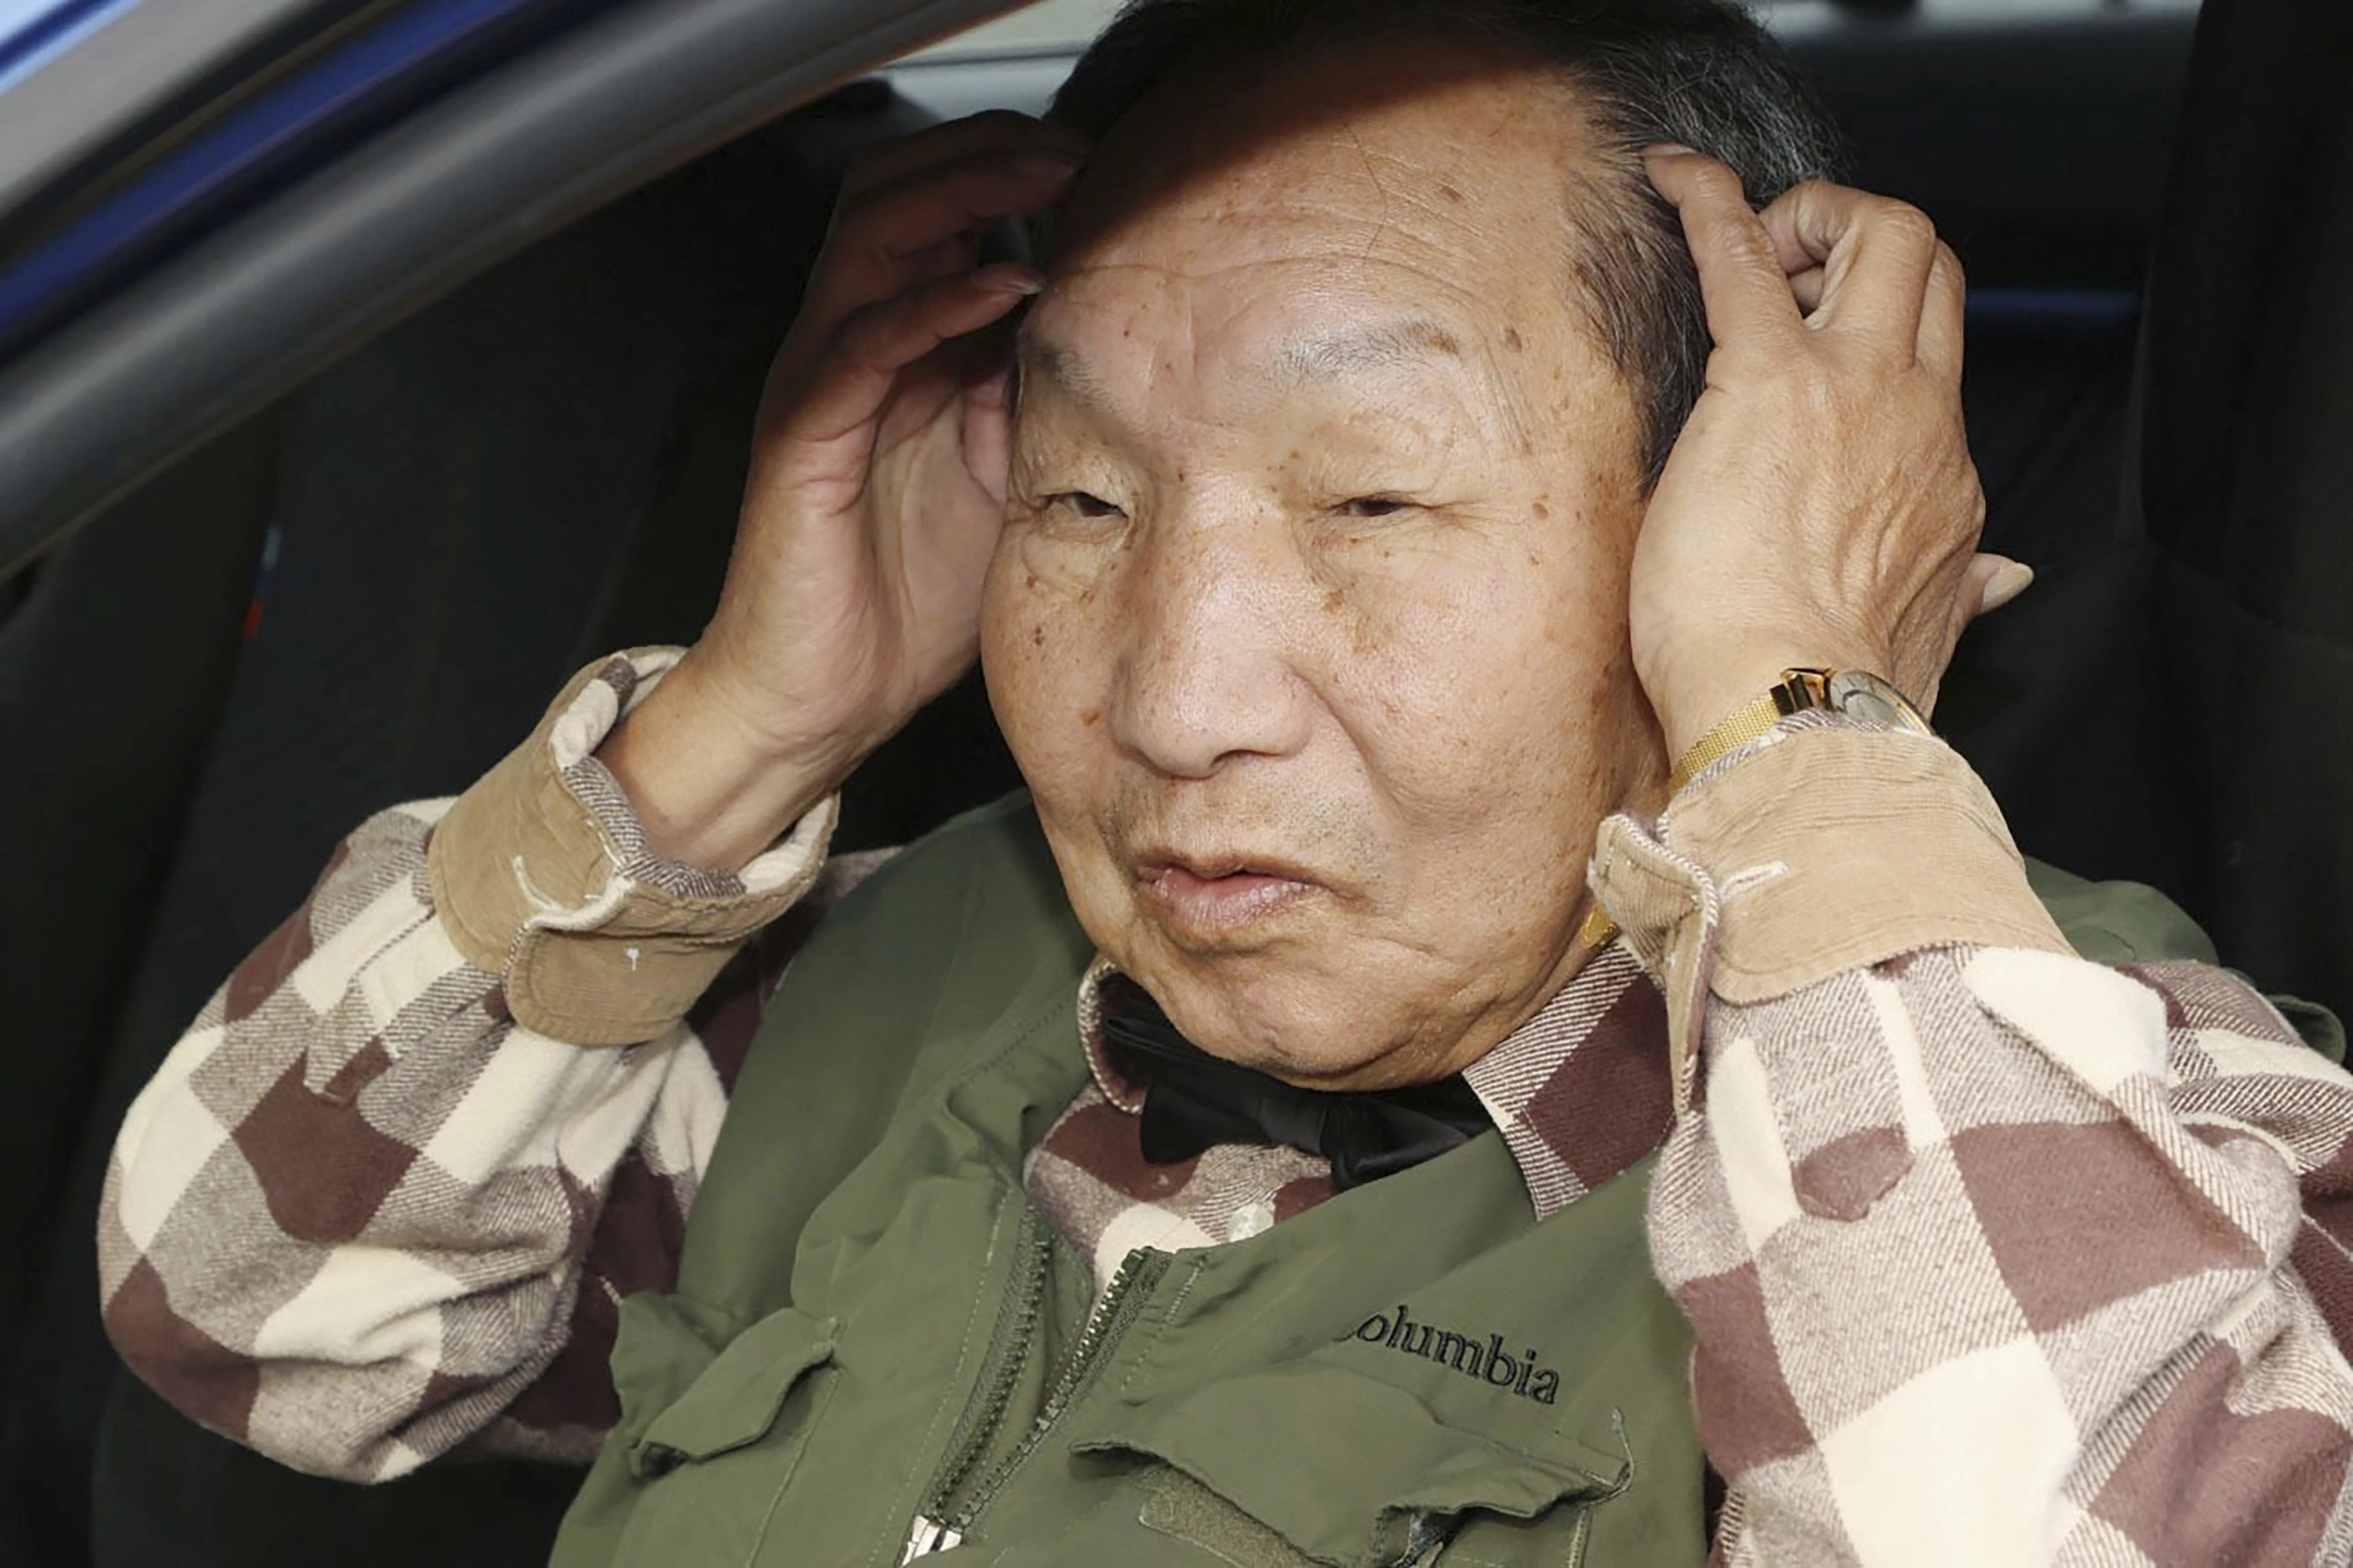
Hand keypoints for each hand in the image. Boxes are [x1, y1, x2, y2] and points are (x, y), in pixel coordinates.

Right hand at [601, 113, 1085, 866]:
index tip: (1102, 167)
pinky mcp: (803, 436)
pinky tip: (1004, 287)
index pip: (938, 212)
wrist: (823, 697)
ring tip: (1047, 181)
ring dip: (965, 196)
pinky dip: (935, 303)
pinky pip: (861, 343)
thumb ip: (1031, 403)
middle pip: (896, 193)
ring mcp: (821, 384)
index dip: (1011, 171)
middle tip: (1074, 153)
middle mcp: (851, 348)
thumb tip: (1094, 341)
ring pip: (872, 238)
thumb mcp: (1003, 483)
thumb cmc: (903, 602)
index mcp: (896, 350)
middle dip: (987, 155)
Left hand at [1629, 150, 2030, 760]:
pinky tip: (1675, 181)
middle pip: (1933, 271)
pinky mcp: (1767, 380)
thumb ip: (1965, 595)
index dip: (1880, 337)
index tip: (1824, 344)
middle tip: (1792, 277)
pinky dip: (1710, 204)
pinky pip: (1744, 255)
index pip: (1934, 367)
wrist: (1793, 717)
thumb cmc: (1827, 698)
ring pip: (1880, 239)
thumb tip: (2004, 582)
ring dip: (1813, 221)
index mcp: (1943, 480)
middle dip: (1867, 245)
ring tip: (1749, 247)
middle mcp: (1917, 419)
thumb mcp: (1925, 638)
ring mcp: (1853, 390)